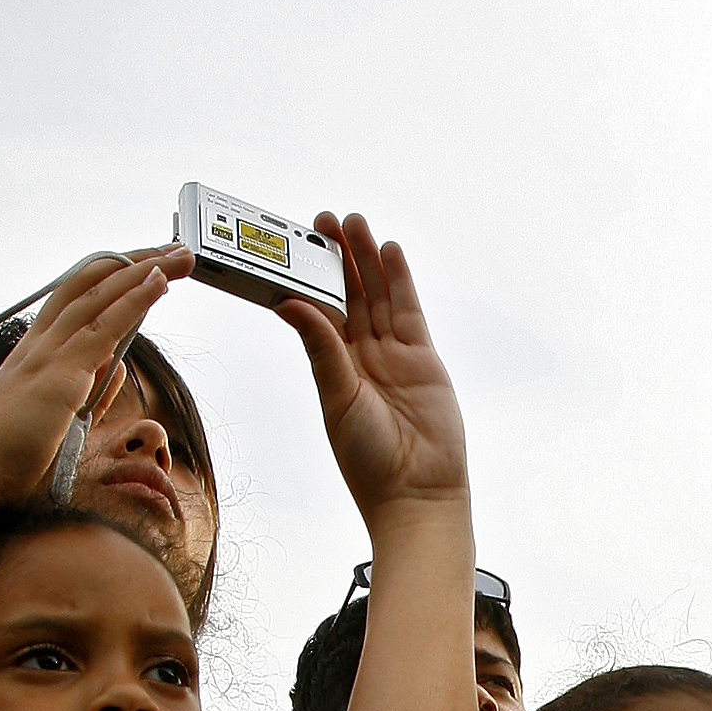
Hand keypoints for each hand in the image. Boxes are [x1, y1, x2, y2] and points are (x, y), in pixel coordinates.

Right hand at [0, 250, 188, 515]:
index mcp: (35, 351)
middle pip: (91, 284)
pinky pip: (104, 326)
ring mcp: (49, 353)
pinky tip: (158, 282)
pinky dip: (134, 300)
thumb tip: (116, 366)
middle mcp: (40, 342)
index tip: (145, 267)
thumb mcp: (59, 415)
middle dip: (134, 262)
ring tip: (180, 256)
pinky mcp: (61, 373)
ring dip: (145, 271)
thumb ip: (89, 390)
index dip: (112, 277)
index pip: (76, 297)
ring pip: (101, 296)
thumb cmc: (7, 455)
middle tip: (173, 250)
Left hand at [275, 219, 472, 525]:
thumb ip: (321, 347)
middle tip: (325, 220)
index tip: (296, 245)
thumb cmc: (369, 460)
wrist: (415, 491)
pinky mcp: (422, 357)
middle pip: (349, 296)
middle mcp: (361, 357)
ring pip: (377, 296)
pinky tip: (389, 252)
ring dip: (366, 260)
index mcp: (332, 367)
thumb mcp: (337, 398)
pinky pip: (408, 310)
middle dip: (338, 258)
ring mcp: (393, 355)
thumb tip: (288, 304)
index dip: (309, 278)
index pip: (319, 311)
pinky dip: (399, 280)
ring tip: (354, 224)